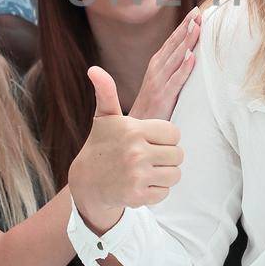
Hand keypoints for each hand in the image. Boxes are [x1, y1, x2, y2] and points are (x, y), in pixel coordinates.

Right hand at [66, 67, 183, 233]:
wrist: (86, 182)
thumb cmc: (102, 144)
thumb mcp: (105, 118)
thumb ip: (107, 92)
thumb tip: (94, 69)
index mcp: (134, 130)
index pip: (174, 133)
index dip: (165, 137)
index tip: (150, 140)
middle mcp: (136, 152)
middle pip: (178, 155)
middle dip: (167, 157)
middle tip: (150, 157)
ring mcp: (137, 176)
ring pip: (175, 174)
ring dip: (164, 174)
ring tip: (147, 169)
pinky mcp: (138, 197)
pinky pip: (165, 192)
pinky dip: (156, 191)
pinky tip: (141, 184)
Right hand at [128, 8, 201, 120]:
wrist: (135, 131)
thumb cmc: (150, 109)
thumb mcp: (159, 85)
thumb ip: (171, 72)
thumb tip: (189, 57)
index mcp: (155, 66)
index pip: (171, 42)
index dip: (183, 26)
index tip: (196, 12)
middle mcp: (156, 71)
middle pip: (174, 45)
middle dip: (187, 28)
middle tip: (199, 13)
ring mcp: (159, 83)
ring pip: (175, 59)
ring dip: (187, 42)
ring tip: (198, 27)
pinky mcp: (163, 97)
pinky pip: (175, 81)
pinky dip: (184, 69)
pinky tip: (192, 58)